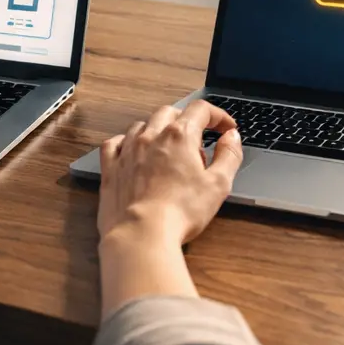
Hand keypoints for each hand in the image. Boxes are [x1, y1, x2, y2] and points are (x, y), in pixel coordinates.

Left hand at [98, 101, 242, 249]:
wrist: (141, 234)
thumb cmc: (180, 212)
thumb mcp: (218, 184)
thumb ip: (229, 156)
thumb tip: (232, 137)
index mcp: (180, 136)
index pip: (201, 110)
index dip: (217, 115)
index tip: (225, 127)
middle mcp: (152, 137)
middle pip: (170, 112)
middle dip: (187, 119)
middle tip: (199, 139)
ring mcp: (128, 150)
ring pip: (142, 125)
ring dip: (158, 129)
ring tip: (169, 149)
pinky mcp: (111, 168)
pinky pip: (114, 143)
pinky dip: (126, 141)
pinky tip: (133, 150)